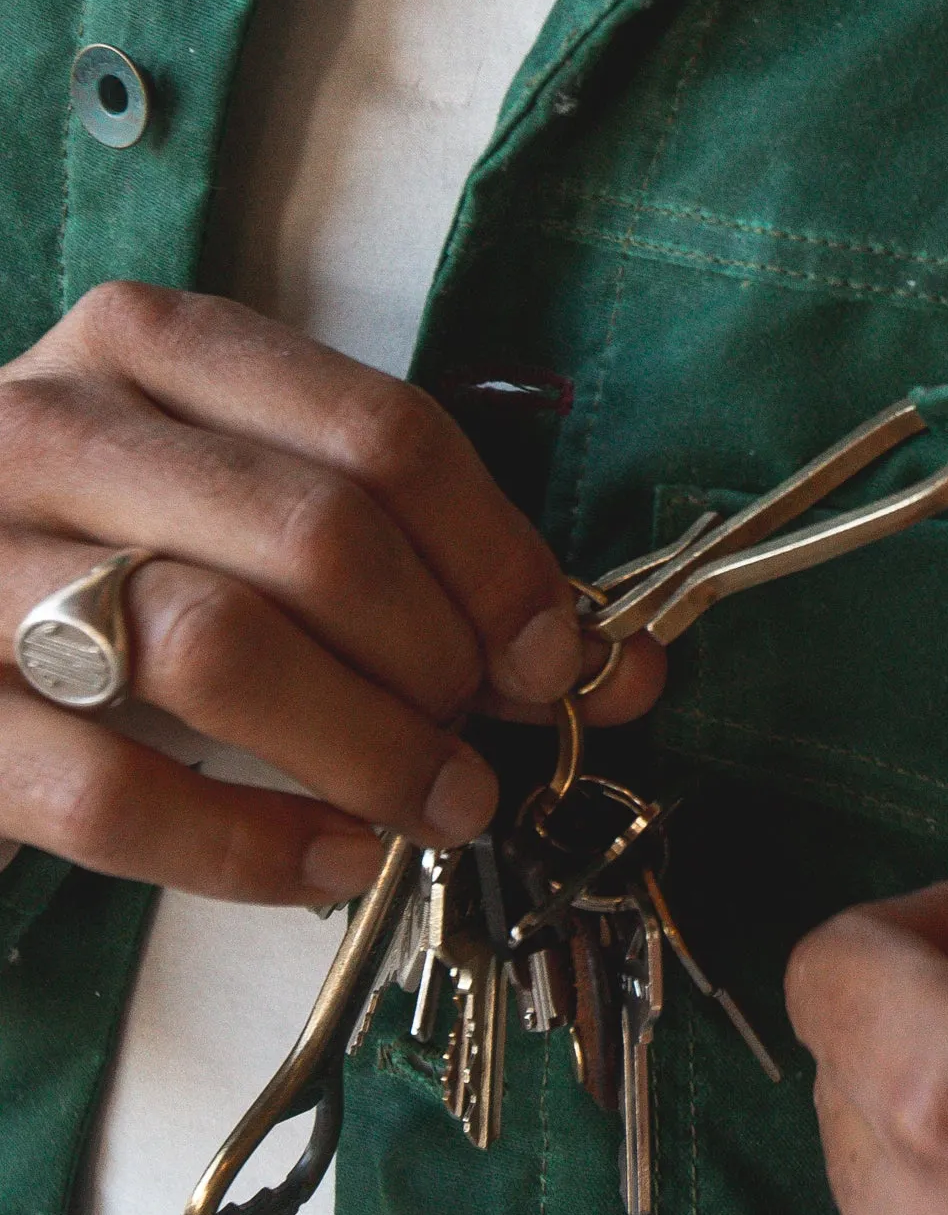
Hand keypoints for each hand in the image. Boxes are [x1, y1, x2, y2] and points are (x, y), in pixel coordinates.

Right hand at [0, 283, 662, 903]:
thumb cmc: (98, 559)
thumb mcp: (237, 512)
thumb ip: (415, 565)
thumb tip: (623, 668)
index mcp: (149, 349)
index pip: (381, 434)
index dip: (501, 560)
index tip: (560, 658)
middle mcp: (53, 430)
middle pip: (315, 537)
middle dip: (441, 660)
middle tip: (489, 743)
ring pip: (216, 646)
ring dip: (367, 745)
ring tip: (438, 805)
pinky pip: (111, 792)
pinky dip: (250, 844)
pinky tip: (331, 864)